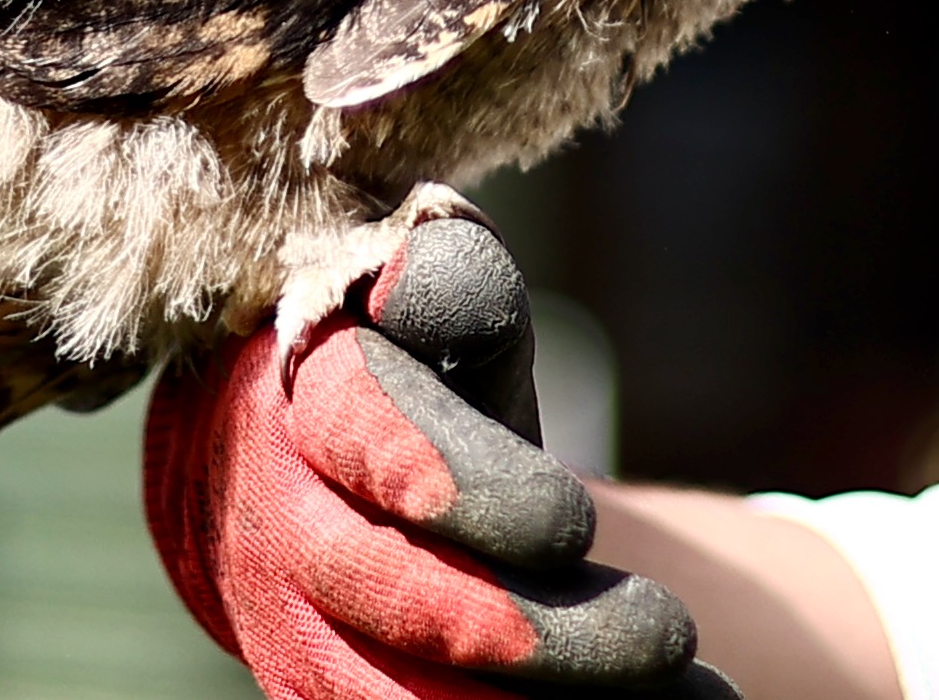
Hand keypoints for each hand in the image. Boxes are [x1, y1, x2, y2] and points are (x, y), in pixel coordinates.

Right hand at [143, 218, 740, 698]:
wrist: (311, 470)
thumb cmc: (412, 369)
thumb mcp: (439, 311)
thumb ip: (451, 286)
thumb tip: (418, 280)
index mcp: (297, 394)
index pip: (358, 429)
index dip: (457, 479)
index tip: (570, 523)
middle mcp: (272, 519)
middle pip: (379, 590)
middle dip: (524, 630)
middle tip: (667, 636)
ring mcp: (288, 626)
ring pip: (383, 697)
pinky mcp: (320, 695)